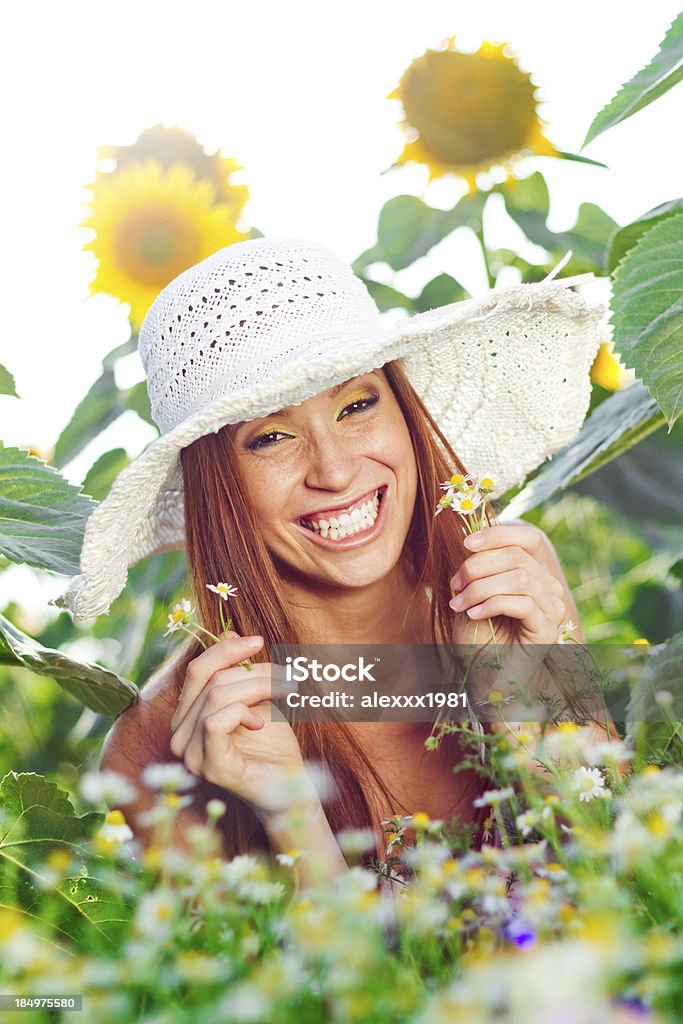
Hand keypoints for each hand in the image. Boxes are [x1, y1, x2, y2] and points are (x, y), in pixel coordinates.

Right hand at [169, 631, 318, 819]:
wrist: (291, 787)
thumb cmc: (272, 744)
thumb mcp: (256, 697)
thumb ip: (237, 670)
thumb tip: (227, 631)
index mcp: (186, 717)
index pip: (196, 671)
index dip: (225, 650)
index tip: (257, 642)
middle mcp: (180, 735)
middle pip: (208, 680)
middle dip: (251, 671)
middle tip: (284, 676)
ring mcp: (191, 754)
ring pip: (216, 696)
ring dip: (257, 687)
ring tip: (283, 692)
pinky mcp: (209, 767)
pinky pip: (216, 722)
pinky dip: (243, 711)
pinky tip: (261, 722)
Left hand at [448, 523, 568, 707]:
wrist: (482, 679)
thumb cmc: (476, 638)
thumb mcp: (470, 594)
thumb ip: (477, 567)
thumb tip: (473, 537)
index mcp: (533, 574)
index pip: (527, 538)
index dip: (497, 534)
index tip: (466, 544)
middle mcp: (548, 588)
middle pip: (517, 555)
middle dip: (477, 566)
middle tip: (454, 586)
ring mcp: (551, 609)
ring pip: (520, 577)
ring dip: (481, 587)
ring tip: (460, 603)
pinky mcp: (547, 630)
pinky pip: (523, 603)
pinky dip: (492, 603)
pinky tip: (474, 614)